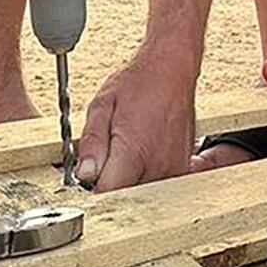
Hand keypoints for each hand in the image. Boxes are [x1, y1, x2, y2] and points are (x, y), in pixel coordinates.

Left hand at [74, 49, 198, 191]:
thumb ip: (92, 143)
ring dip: (129, 180)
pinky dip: (145, 176)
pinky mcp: (182, 168)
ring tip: (126, 151)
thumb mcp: (102, 105)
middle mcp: (157, 166)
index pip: (106, 193)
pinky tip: (141, 155)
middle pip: (124, 196)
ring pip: (141, 194)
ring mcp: (173, 170)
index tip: (89, 175)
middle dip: (110, 183)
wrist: (172, 69)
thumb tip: (85, 174)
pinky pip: (157, 186)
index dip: (92, 188)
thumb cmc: (139, 82)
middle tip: (106, 157)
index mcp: (134, 152)